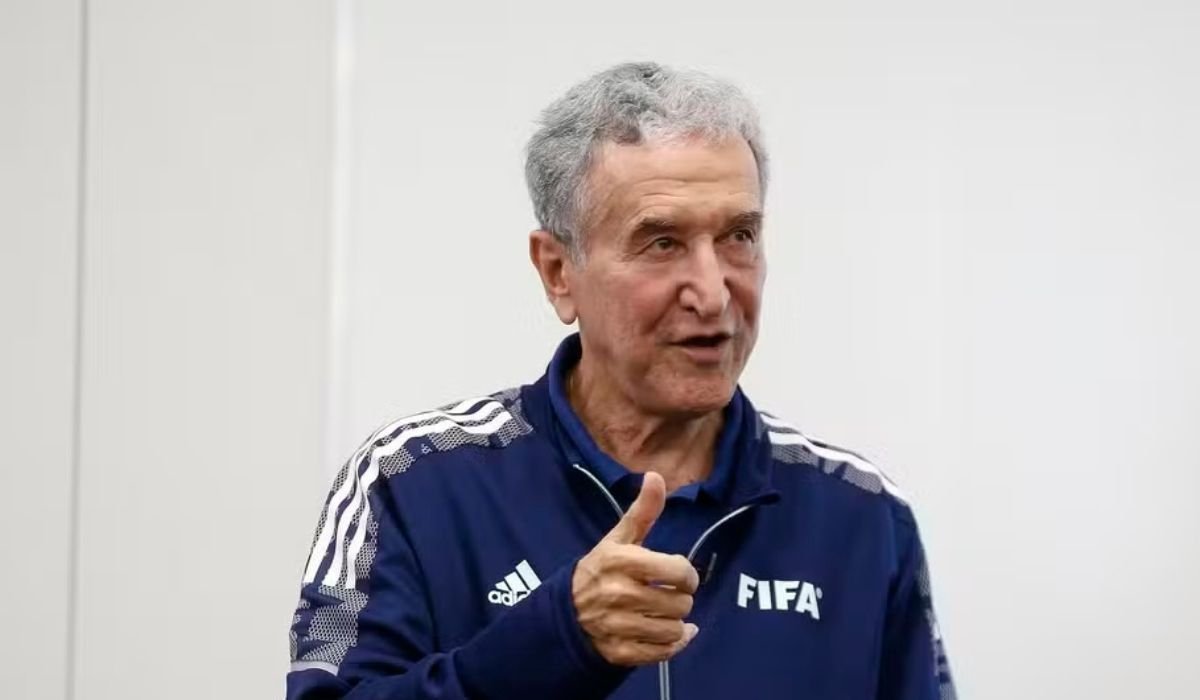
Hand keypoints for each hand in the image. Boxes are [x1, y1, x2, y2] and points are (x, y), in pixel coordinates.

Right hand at [571, 471, 700, 665]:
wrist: (565, 612)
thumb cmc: (599, 570)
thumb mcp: (618, 539)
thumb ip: (642, 511)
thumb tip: (655, 476)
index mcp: (621, 561)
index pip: (678, 571)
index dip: (687, 574)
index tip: (679, 575)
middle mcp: (618, 593)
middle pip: (680, 603)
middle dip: (681, 599)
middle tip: (670, 595)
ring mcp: (617, 625)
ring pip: (674, 630)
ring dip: (677, 623)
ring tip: (667, 614)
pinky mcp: (619, 652)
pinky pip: (662, 653)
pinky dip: (674, 645)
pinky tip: (673, 635)